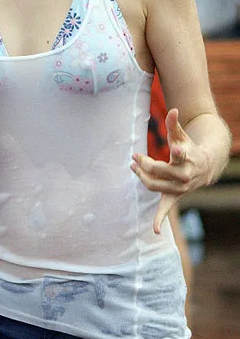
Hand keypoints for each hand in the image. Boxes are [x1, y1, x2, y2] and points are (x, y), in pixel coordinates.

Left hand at [131, 108, 210, 232]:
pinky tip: (155, 230)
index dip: (176, 150)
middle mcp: (184, 176)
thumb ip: (174, 123)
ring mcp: (179, 188)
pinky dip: (160, 220)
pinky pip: (166, 210)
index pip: (179, 154)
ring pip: (154, 185)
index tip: (173, 147)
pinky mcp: (174, 197)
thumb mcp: (182, 136)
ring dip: (141, 177)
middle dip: (144, 163)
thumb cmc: (189, 149)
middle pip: (159, 170)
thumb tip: (174, 108)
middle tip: (134, 156)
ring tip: (133, 166)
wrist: (204, 168)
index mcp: (187, 159)